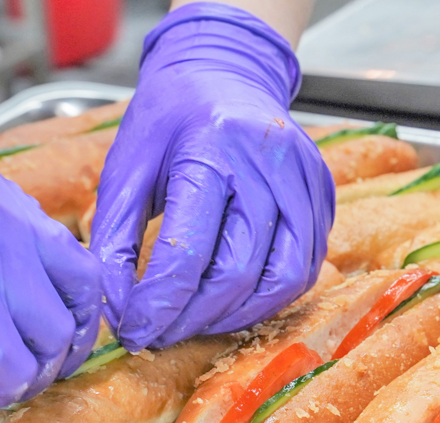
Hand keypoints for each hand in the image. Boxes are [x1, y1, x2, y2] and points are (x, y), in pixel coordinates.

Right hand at [0, 150, 101, 408]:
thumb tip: (42, 287)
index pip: (72, 251)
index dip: (80, 302)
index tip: (71, 327)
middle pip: (74, 296)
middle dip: (67, 343)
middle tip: (45, 363)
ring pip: (50, 337)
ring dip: (33, 372)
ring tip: (2, 380)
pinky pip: (14, 369)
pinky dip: (3, 390)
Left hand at [90, 2, 334, 350]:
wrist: (227, 71)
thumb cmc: (171, 117)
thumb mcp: (127, 167)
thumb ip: (116, 238)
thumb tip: (119, 308)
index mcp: (211, 148)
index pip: (188, 251)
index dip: (159, 304)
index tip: (135, 329)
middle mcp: (267, 163)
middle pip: (239, 272)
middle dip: (195, 318)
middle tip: (162, 333)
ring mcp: (305, 180)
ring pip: (283, 279)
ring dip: (237, 315)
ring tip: (199, 321)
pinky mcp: (324, 195)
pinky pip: (307, 266)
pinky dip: (270, 295)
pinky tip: (237, 297)